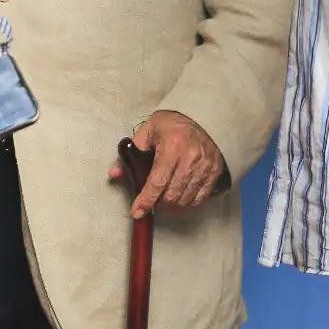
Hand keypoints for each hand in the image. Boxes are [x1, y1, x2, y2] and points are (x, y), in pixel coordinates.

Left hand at [107, 110, 225, 218]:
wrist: (201, 116)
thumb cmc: (171, 124)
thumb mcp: (148, 131)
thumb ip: (131, 152)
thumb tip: (115, 173)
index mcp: (171, 146)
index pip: (157, 182)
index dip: (146, 200)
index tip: (137, 212)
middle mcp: (190, 158)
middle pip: (172, 195)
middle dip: (158, 206)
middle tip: (150, 205)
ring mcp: (205, 167)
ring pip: (186, 200)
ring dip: (171, 208)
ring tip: (162, 204)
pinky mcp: (214, 172)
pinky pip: (200, 198)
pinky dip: (187, 204)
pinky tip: (178, 200)